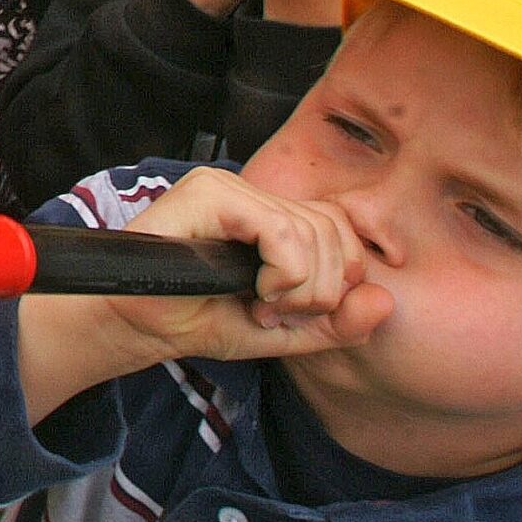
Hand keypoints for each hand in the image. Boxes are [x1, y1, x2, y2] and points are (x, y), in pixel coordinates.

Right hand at [99, 167, 391, 367]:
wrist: (134, 325)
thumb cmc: (195, 319)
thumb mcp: (281, 333)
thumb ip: (334, 323)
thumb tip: (386, 302)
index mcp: (271, 215)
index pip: (341, 227)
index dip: (339, 276)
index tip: (297, 311)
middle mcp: (254, 194)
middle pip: (334, 229)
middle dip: (322, 289)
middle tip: (278, 313)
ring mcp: (230, 188)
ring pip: (312, 231)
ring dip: (301, 287)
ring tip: (262, 305)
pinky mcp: (209, 193)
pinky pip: (281, 230)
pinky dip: (284, 272)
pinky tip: (257, 291)